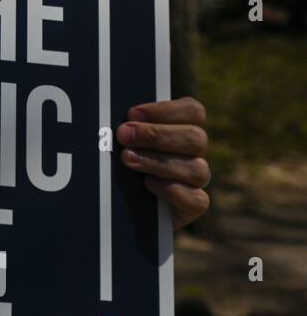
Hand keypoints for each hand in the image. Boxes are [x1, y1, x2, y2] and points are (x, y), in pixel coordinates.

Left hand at [116, 96, 209, 229]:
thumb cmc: (119, 162)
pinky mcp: (193, 205)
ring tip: (127, 159)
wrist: (118, 205)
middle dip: (156, 135)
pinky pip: (196, 199)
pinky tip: (148, 184)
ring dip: (158, 162)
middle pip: (195, 138)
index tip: (132, 114)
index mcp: (183, 128)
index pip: (192, 111)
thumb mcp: (121, 142)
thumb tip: (119, 121)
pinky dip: (171, 190)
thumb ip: (126, 127)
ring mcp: (196, 180)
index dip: (165, 110)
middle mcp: (194, 153)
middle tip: (124, 135)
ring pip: (196, 168)